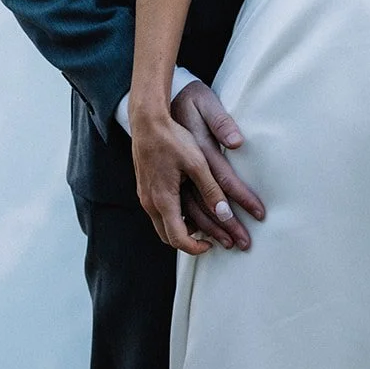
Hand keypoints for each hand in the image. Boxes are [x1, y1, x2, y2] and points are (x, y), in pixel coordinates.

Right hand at [131, 103, 239, 255]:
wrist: (147, 120)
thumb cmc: (172, 138)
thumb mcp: (196, 163)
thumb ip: (211, 190)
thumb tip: (225, 214)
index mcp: (163, 199)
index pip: (178, 238)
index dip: (196, 248)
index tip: (213, 245)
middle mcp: (150, 202)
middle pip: (169, 237)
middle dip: (191, 243)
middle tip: (212, 240)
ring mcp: (145, 195)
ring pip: (163, 225)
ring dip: (182, 230)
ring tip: (204, 225)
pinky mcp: (145, 187)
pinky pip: (159, 212)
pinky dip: (174, 217)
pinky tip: (188, 208)